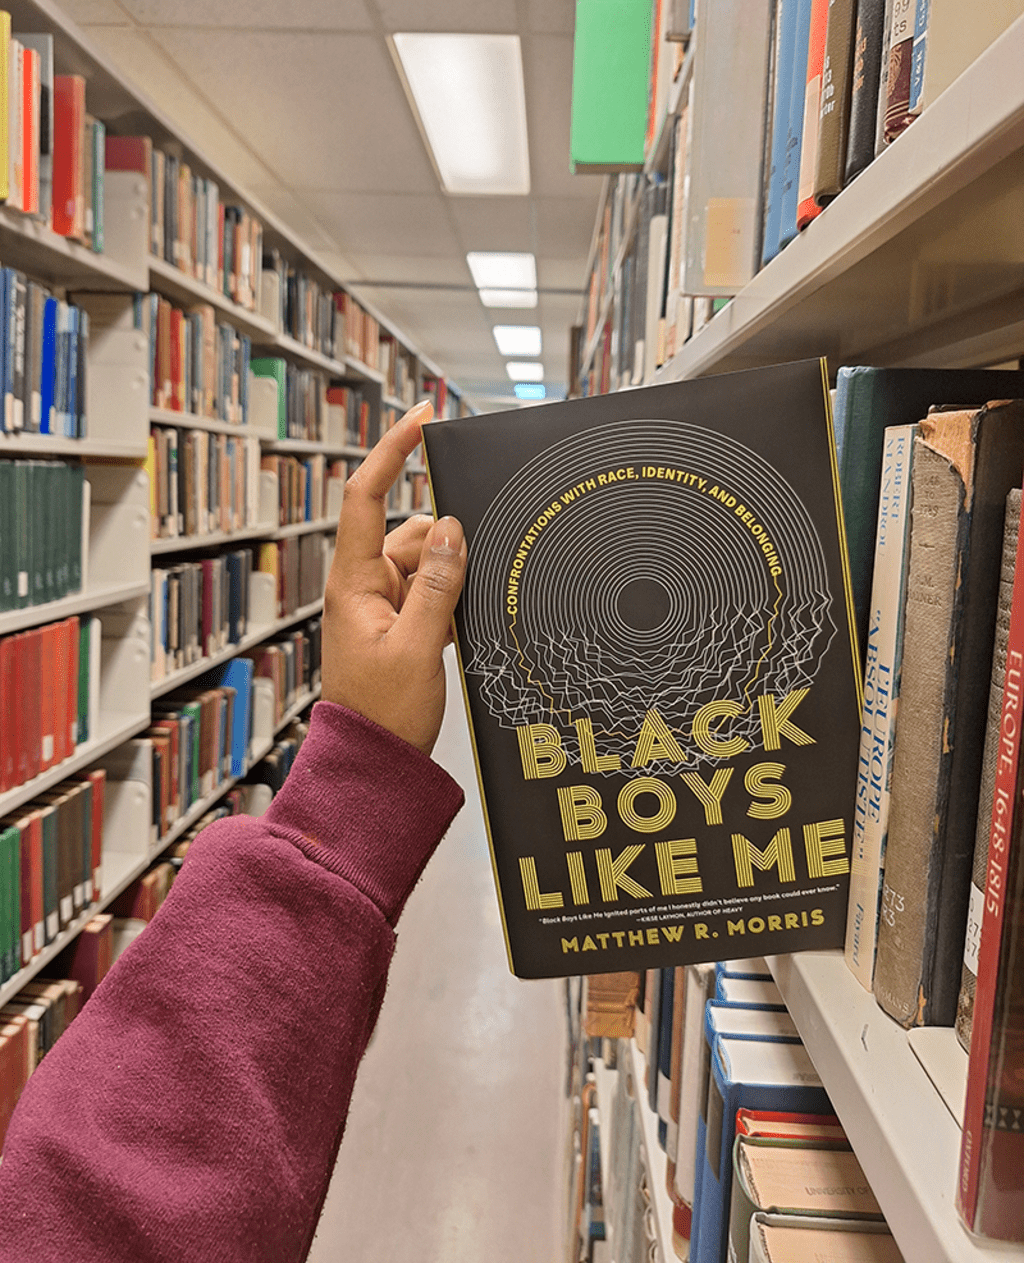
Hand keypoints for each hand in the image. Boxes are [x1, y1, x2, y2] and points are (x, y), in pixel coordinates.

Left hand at [322, 400, 467, 755]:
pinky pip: (431, 591)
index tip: (422, 417)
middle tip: (464, 582)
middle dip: (445, 546)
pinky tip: (459, 626)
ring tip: (455, 622)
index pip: (364, 496)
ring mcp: (381, 605)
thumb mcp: (418, 646)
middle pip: (410, 531)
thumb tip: (453, 529)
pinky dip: (450, 599)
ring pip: (428, 563)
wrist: (375, 763)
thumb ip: (438, 584)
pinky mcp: (399, 624)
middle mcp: (363, 586)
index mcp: (353, 583)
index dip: (392, 451)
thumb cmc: (382, 714)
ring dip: (450, 578)